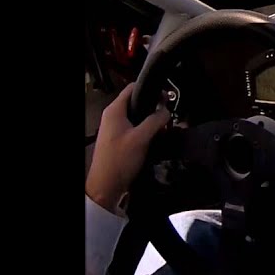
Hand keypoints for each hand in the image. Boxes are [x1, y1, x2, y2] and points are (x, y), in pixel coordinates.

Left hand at [86, 82, 169, 211]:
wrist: (106, 185)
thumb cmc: (120, 159)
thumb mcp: (141, 137)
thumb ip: (155, 120)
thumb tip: (166, 110)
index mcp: (115, 110)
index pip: (132, 88)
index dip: (150, 89)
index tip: (166, 96)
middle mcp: (114, 116)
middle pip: (137, 102)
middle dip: (154, 107)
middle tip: (168, 115)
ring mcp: (116, 128)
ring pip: (139, 116)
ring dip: (152, 121)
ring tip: (165, 128)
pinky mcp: (120, 139)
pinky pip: (137, 128)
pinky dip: (147, 130)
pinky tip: (157, 138)